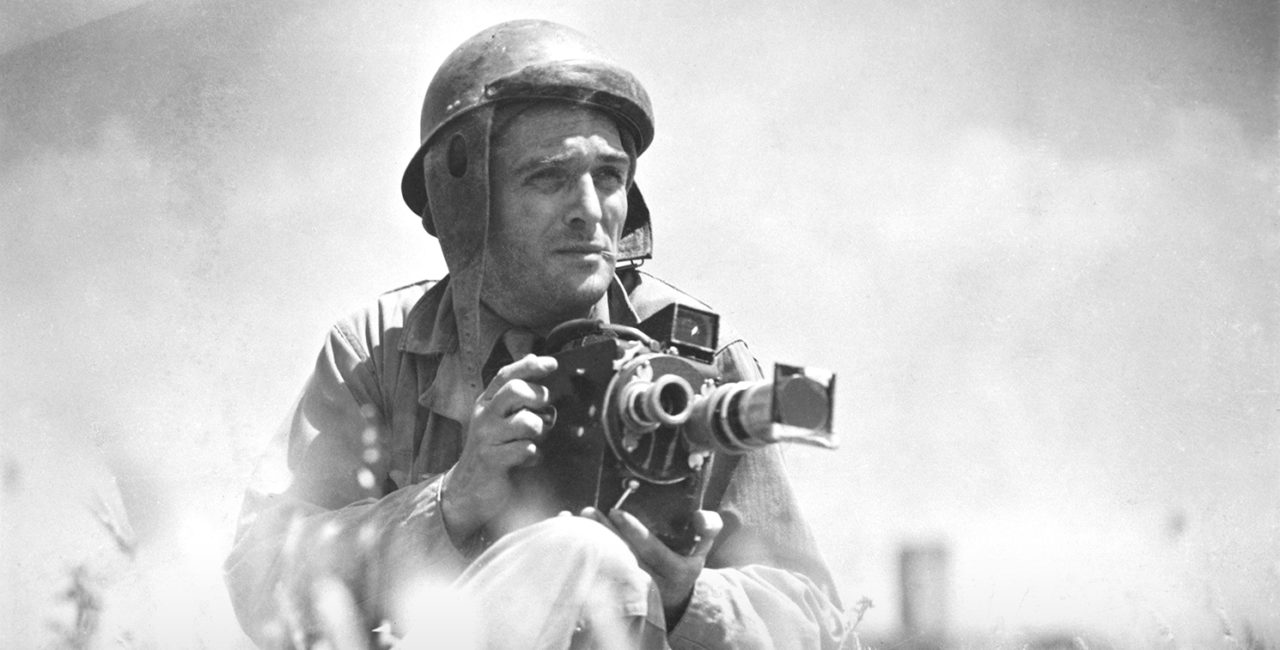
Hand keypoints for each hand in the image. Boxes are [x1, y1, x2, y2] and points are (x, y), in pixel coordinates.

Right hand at [441, 354, 556, 542]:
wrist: (468, 490)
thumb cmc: (491, 450)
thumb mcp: (500, 418)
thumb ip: (516, 394)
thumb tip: (535, 360)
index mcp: (487, 402)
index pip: (507, 375)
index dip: (530, 366)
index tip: (552, 364)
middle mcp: (484, 416)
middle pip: (515, 390)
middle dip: (537, 396)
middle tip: (544, 409)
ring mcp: (486, 437)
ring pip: (526, 421)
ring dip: (539, 430)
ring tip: (534, 439)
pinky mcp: (492, 460)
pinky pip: (526, 449)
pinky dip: (534, 455)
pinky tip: (528, 459)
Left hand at [581, 507, 722, 625]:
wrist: (676, 600)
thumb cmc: (686, 565)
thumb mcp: (702, 548)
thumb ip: (707, 528)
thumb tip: (699, 516)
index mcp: (677, 572)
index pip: (652, 550)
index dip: (634, 531)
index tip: (617, 511)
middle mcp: (655, 584)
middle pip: (626, 556)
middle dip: (606, 533)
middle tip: (590, 511)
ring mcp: (636, 592)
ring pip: (610, 566)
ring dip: (592, 542)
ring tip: (579, 519)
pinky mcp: (619, 593)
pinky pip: (599, 574)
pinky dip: (585, 556)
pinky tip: (570, 537)